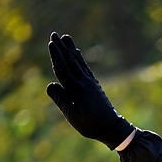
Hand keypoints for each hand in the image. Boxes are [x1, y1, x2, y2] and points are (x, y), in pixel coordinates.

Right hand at [46, 33, 133, 149]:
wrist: (111, 128)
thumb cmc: (90, 125)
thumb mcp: (72, 116)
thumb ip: (61, 100)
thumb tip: (50, 84)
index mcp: (76, 90)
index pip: (63, 69)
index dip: (56, 56)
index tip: (51, 43)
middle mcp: (83, 82)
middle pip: (70, 62)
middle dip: (62, 48)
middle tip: (55, 33)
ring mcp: (89, 83)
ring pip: (78, 63)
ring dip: (70, 49)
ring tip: (66, 37)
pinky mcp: (94, 85)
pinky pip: (85, 68)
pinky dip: (80, 59)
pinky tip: (77, 53)